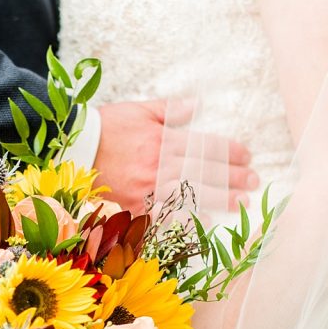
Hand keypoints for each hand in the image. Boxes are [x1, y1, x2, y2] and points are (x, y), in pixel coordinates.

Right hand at [92, 100, 258, 214]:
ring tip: (241, 202)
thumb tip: (196, 106)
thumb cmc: (105, 128)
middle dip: (232, 177)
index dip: (229, 152)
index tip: (247, 156)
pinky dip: (185, 220)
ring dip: (219, 200)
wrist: (73, 150)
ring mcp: (146, 190)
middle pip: (203, 173)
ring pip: (191, 196)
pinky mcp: (134, 208)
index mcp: (161, 140)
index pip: (204, 146)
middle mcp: (157, 166)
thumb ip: (169, 110)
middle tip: (254, 181)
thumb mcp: (137, 111)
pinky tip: (205, 222)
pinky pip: (164, 216)